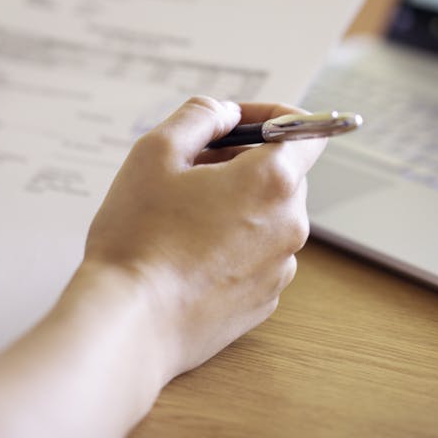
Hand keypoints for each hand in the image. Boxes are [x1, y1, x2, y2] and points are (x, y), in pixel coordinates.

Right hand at [81, 96, 325, 380]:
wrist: (130, 323)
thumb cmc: (138, 238)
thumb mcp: (155, 152)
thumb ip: (199, 116)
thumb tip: (225, 113)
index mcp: (272, 182)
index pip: (307, 131)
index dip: (271, 116)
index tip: (235, 121)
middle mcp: (290, 225)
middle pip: (282, 175)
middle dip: (242, 162)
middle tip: (189, 170)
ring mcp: (280, 268)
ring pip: (267, 217)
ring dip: (235, 206)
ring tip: (180, 218)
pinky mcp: (263, 301)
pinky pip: (257, 256)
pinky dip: (232, 246)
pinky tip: (186, 255)